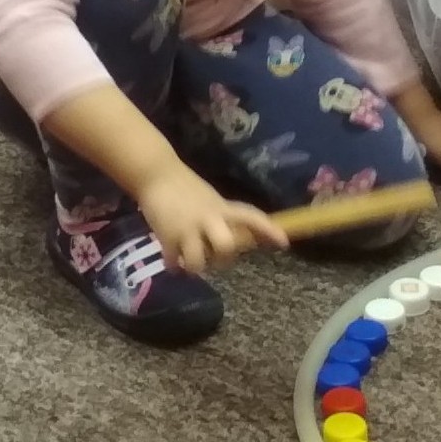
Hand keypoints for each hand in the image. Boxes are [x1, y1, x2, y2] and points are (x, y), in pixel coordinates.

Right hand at [140, 167, 286, 274]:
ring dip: (196, 267)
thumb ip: (224, 219)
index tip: (284, 243)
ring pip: (200, 261)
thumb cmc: (186, 188)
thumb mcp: (211, 201)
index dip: (268, 230)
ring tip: (189, 263)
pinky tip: (172, 263)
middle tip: (214, 258)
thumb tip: (240, 241)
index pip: (251, 217)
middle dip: (224, 259)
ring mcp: (188, 228)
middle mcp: (209, 218)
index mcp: (223, 208)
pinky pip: (175, 262)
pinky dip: (174, 266)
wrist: (156, 175)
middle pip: (227, 247)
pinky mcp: (168, 236)